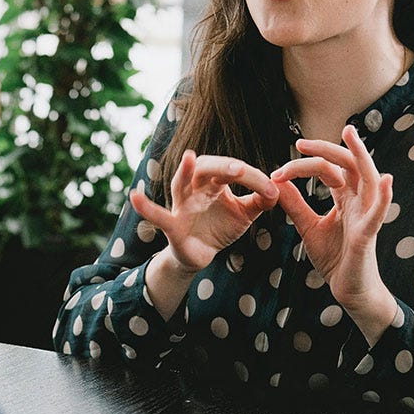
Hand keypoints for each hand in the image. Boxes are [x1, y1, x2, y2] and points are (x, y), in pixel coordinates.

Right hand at [130, 150, 279, 274]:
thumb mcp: (245, 213)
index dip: (253, 178)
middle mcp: (195, 188)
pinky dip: (146, 207)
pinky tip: (134, 198)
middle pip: (206, 168)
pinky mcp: (171, 225)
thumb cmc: (220, 226)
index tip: (272, 190)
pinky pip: (158, 215)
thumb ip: (261, 200)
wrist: (201, 255)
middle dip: (222, 166)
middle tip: (240, 169)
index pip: (233, 171)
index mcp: (214, 182)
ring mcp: (180, 205)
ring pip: (181, 183)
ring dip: (184, 171)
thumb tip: (279, 189)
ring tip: (188, 159)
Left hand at [270, 125, 397, 343]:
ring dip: (361, 156)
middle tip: (301, 142)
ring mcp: (366, 216)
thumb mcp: (308, 227)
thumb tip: (276, 181)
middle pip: (347, 165)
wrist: (348, 289)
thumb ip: (295, 205)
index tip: (277, 170)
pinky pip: (379, 213)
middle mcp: (358, 201)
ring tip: (352, 136)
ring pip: (368, 178)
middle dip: (326, 149)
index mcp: (345, 198)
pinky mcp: (369, 235)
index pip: (327, 170)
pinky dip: (384, 197)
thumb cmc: (334, 257)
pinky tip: (386, 180)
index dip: (303, 165)